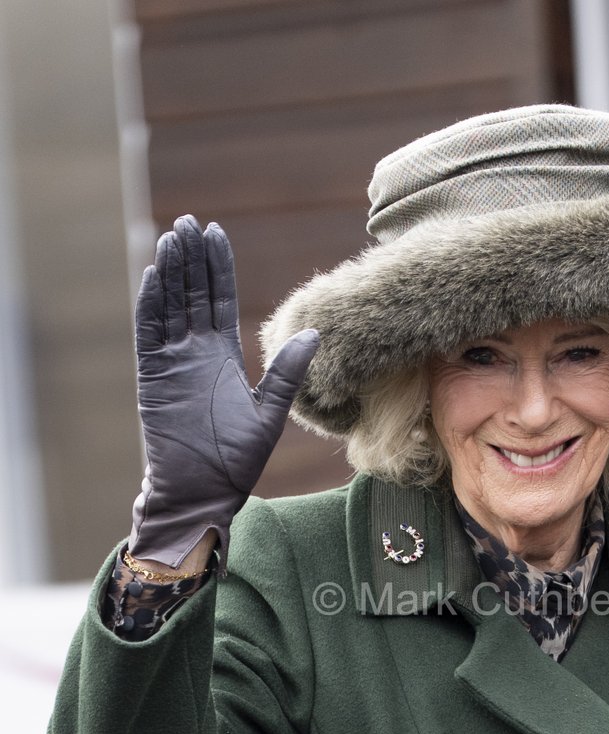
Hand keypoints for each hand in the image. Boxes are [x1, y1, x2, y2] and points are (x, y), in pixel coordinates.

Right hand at [129, 215, 318, 570]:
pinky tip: (153, 276)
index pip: (218, 300)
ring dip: (169, 272)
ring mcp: (171, 363)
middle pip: (190, 294)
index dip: (217, 267)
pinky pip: (148, 333)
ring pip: (168, 306)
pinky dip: (149, 304)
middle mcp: (196, 354)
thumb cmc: (236, 462)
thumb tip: (316, 333)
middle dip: (190, 258)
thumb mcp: (270, 413)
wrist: (202, 493)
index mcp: (223, 358)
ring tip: (173, 236)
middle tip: (190, 221)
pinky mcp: (152, 377)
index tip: (216, 232)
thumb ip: (287, 373)